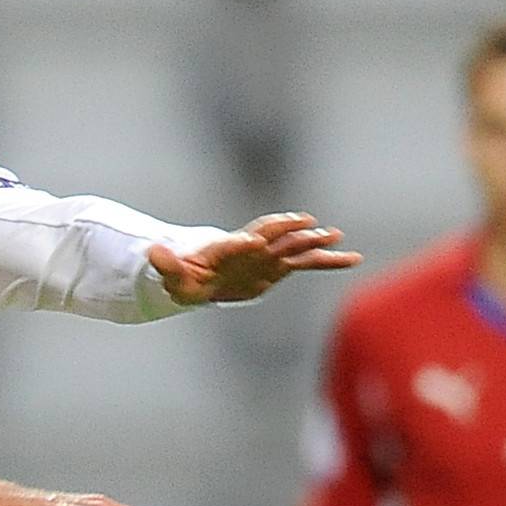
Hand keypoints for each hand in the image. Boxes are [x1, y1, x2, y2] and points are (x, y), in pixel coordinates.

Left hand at [149, 212, 361, 306]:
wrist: (201, 277)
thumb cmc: (186, 278)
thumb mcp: (172, 277)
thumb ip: (166, 265)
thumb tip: (152, 253)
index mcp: (224, 249)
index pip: (235, 243)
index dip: (244, 242)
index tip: (255, 241)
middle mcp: (250, 247)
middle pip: (272, 236)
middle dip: (288, 231)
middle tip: (309, 227)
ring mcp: (268, 256)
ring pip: (294, 246)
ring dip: (313, 242)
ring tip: (336, 236)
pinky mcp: (279, 267)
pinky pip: (307, 262)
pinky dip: (328, 260)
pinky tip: (353, 258)